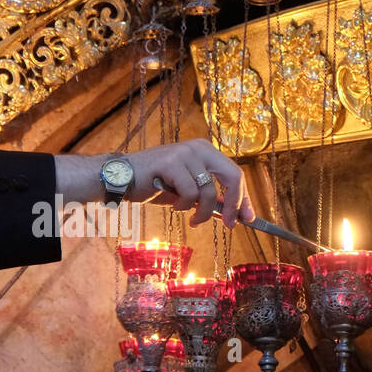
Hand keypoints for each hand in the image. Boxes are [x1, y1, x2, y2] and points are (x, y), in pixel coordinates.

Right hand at [55, 138, 254, 228]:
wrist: (122, 179)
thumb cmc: (154, 184)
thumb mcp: (186, 191)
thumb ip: (208, 198)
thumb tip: (232, 214)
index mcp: (205, 151)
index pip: (234, 173)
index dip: (244, 198)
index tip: (249, 218)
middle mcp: (198, 147)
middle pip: (232, 176)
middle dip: (234, 205)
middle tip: (230, 224)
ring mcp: (185, 153)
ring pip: (208, 191)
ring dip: (201, 212)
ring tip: (190, 217)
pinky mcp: (171, 162)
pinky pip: (189, 193)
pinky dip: (183, 206)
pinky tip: (173, 205)